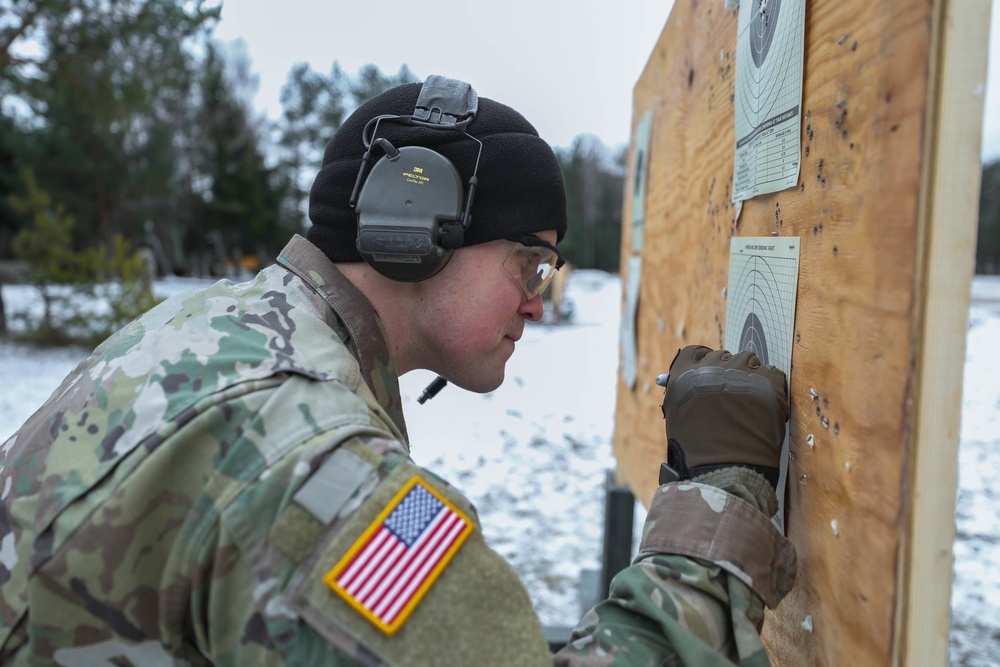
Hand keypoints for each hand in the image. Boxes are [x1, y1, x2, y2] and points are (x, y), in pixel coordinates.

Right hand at [657, 345, 787, 487]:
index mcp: (684, 374)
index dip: (705, 364)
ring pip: (749, 360)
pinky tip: (765, 406)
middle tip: (732, 398)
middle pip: (724, 356)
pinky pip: (772, 372)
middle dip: (728, 372)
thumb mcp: (677, 417)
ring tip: (749, 404)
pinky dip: (771, 386)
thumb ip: (677, 392)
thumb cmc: (697, 451)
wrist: (725, 472)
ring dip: (749, 376)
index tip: (712, 378)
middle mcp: (710, 367)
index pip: (696, 352)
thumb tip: (665, 377)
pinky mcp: (767, 382)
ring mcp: (740, 372)